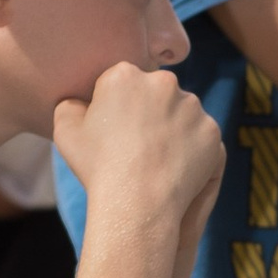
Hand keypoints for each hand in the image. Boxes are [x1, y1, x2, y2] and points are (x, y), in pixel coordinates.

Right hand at [53, 60, 222, 230]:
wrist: (137, 202)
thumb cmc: (97, 167)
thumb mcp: (66, 131)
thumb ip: (70, 105)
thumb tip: (80, 102)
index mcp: (124, 75)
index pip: (122, 82)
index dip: (117, 106)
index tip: (115, 129)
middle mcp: (162, 82)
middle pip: (155, 92)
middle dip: (148, 111)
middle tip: (137, 144)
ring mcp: (192, 105)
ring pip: (181, 111)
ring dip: (172, 127)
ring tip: (157, 158)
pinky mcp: (211, 130)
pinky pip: (200, 134)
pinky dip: (192, 147)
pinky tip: (175, 165)